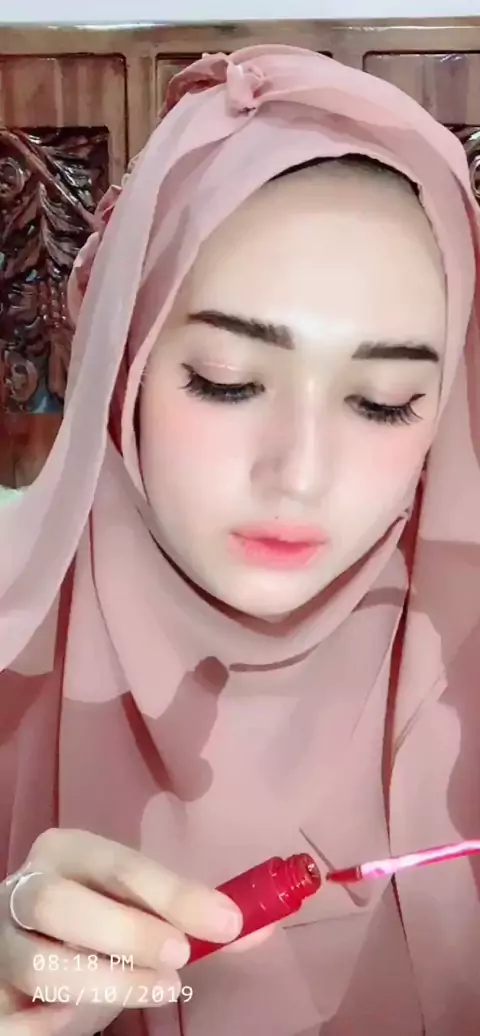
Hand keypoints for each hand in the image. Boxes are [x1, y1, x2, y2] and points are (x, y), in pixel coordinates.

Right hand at [0, 828, 242, 1033]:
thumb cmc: (92, 927)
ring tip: (158, 990)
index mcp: (65, 852)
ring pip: (38, 963)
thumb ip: (194, 919)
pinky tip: (82, 1018)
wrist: (25, 952)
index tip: (225, 922)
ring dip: (105, 983)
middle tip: (179, 959)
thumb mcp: (139, 912)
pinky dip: (54, 1025)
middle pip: (60, 903)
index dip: (174, 893)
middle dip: (126, 933)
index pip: (118, 864)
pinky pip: (17, 1020)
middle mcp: (22, 889)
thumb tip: (263, 926)